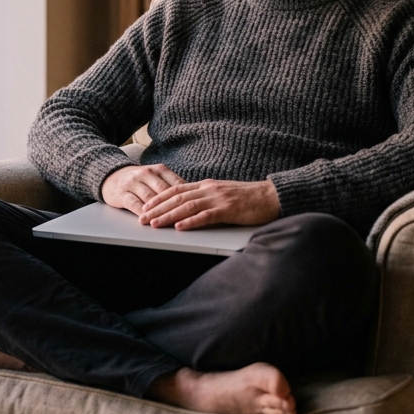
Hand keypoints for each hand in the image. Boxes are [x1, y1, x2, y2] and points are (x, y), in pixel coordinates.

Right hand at [102, 164, 186, 215]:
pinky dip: (143, 213)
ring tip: (169, 222)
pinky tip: (149, 221)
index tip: (196, 209)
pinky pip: (134, 204)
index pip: (176, 184)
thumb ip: (172, 185)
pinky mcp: (122, 193)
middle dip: (175, 206)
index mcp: (160, 169)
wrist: (111, 176)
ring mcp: (134, 182)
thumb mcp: (157, 177)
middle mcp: (147, 173)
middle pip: (164, 192)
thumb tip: (194, 198)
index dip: (187, 197)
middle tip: (187, 219)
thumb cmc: (140, 180)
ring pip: (150, 198)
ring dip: (160, 212)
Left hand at [137, 179, 279, 229]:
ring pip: (187, 206)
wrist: (272, 196)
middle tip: (142, 218)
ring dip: (168, 215)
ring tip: (154, 224)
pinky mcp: (229, 210)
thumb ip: (207, 198)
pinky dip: (191, 222)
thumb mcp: (223, 194)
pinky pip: (206, 216)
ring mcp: (219, 199)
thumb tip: (190, 207)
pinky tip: (180, 227)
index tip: (146, 206)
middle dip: (157, 208)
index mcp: (207, 186)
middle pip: (177, 198)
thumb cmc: (249, 198)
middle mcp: (209, 189)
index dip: (159, 198)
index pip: (177, 190)